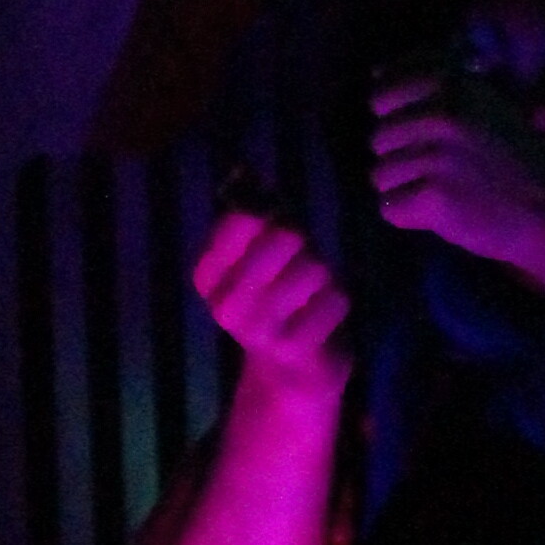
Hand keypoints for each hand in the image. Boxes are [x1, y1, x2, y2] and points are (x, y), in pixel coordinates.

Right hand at [191, 201, 352, 396]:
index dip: (272, 214)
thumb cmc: (276, 300)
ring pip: (315, 267)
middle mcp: (225, 304)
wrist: (289, 372)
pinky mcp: (295, 349)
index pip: (243, 217)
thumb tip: (247, 172)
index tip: (275, 230)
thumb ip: (255, 218)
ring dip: (323, 276)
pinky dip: (337, 303)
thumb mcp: (259, 256)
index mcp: (208, 276)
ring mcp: (259, 330)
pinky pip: (336, 300)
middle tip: (300, 266)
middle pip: (286, 237)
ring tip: (311, 294)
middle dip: (303, 245)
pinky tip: (322, 319)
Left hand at [366, 71, 544, 275]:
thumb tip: (374, 73)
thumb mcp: (483, 101)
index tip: (425, 133)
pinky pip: (390, 208)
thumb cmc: (516, 156)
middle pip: (378, 137)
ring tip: (444, 191)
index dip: (396, 116)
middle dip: (402, 157)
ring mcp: (436, 156)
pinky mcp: (434, 196)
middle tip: (442, 170)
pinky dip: (410, 216)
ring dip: (405, 188)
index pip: (382, 90)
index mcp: (450, 82)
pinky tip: (441, 212)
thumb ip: (432, 84)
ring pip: (380, 175)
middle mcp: (440, 113)